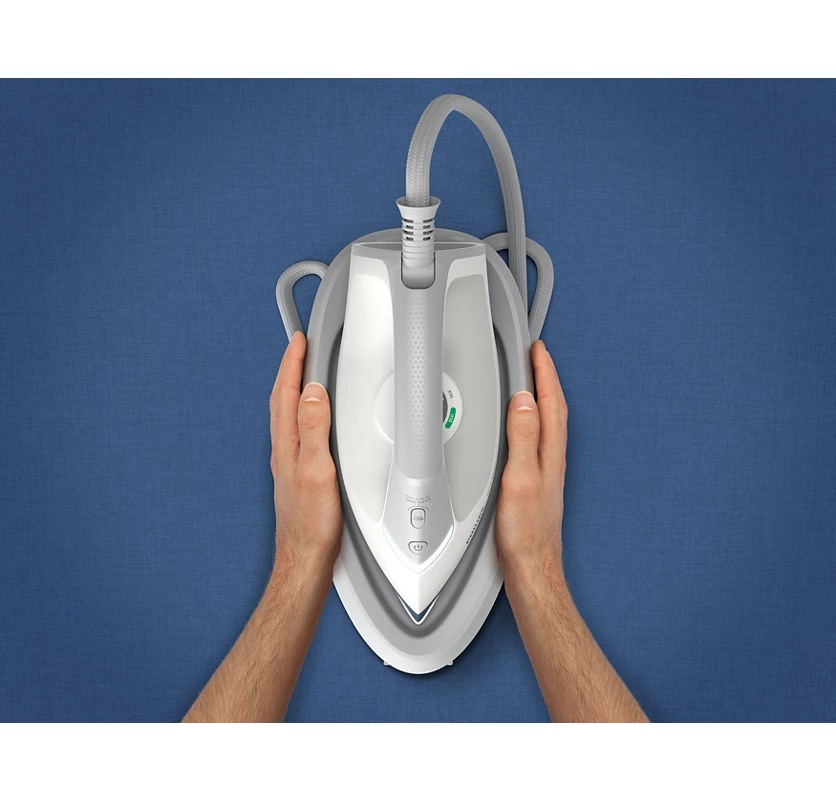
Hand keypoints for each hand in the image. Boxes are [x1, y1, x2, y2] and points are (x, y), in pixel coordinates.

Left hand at [269, 331, 341, 572]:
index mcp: (286, 445)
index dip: (292, 364)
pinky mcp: (299, 475)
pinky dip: (302, 414)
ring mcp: (289, 463)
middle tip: (299, 349)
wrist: (304, 558)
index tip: (298, 341)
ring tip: (304, 374)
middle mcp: (283, 451)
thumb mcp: (317, 470)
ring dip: (294, 390)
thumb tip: (312, 393)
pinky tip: (312, 420)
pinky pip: (297, 432)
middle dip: (290, 370)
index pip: (286, 393)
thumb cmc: (312, 522)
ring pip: (288, 416)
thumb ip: (313, 429)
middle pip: (283, 400)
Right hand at [496, 340, 567, 579]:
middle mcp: (552, 459)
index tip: (538, 349)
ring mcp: (546, 471)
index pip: (551, 402)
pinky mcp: (536, 482)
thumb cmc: (526, 531)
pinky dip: (532, 421)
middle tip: (537, 356)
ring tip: (531, 380)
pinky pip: (537, 439)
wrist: (531, 567)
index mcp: (550, 453)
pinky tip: (522, 426)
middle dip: (546, 378)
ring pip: (546, 423)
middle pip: (553, 408)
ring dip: (541, 398)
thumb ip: (523, 437)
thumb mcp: (520, 478)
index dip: (545, 372)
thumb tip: (525, 401)